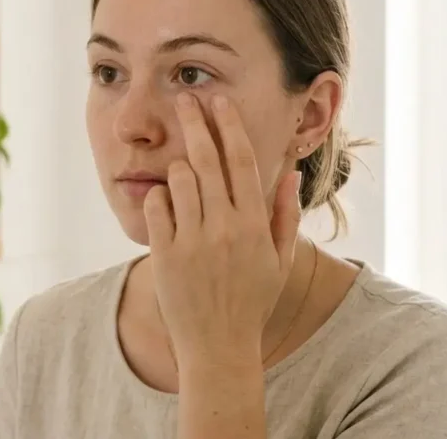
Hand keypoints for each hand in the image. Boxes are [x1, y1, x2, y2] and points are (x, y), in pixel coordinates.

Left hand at [144, 93, 300, 367]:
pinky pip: (156, 206)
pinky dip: (158, 197)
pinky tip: (166, 202)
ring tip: (181, 170)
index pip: (242, 161)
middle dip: (195, 122)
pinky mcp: (165, 254)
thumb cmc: (251, 302)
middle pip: (207, 159)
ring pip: (179, 178)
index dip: (229, 126)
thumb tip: (291, 173)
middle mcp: (225, 228)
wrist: (218, 347)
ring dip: (177, 166)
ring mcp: (193, 241)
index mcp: (255, 225)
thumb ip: (285, 215)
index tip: (218, 101)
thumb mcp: (278, 261)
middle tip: (184, 98)